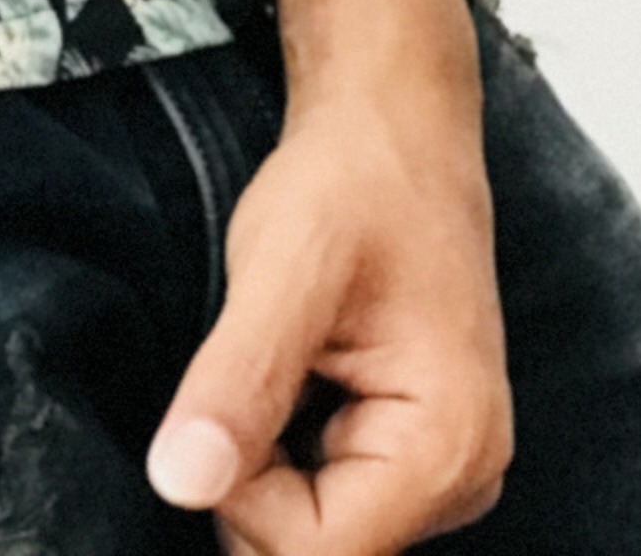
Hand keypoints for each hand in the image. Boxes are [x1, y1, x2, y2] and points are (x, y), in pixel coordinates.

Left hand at [147, 0, 510, 551]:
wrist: (395, 126)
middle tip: (256, 362)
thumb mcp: (284, 265)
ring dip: (268, 460)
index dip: (240, 490)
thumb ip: (238, 381)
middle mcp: (461, 481)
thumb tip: (178, 483)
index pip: (316, 552)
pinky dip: (285, 448)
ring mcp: (442, 474)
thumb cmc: (353, 182)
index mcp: (447, 449)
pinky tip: (295, 374)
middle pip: (315, 548)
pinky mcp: (414, 457)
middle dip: (254, 475)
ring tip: (284, 359)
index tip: (227, 392)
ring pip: (314, 528)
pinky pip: (326, 496)